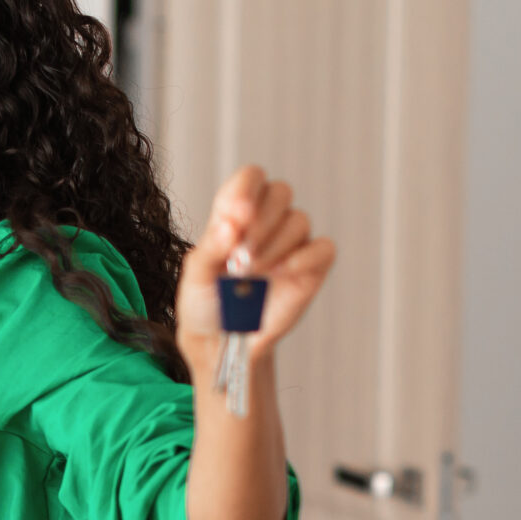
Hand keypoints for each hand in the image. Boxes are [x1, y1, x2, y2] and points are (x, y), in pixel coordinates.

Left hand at [177, 166, 336, 360]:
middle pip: (281, 192)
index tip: (237, 214)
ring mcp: (291, 244)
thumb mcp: (197, 275)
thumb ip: (211, 247)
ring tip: (251, 273)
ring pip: (299, 220)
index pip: (251, 178)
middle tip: (240, 254)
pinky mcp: (312, 268)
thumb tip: (230, 225)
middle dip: (260, 221)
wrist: (222, 342)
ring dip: (275, 245)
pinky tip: (284, 271)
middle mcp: (267, 222)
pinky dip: (306, 256)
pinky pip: (323, 249)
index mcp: (236, 212)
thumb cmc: (206, 301)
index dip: (247, 188)